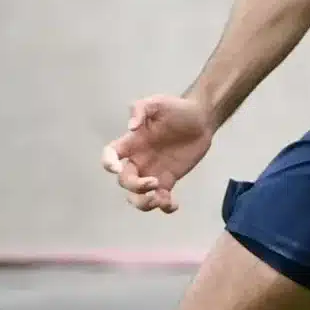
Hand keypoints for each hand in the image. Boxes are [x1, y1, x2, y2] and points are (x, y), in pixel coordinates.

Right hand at [102, 94, 215, 212]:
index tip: (117, 168)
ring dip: (144, 203)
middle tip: (154, 182)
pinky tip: (173, 204)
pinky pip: (161, 199)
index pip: (110, 155)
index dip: (108, 163)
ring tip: (160, 199)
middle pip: (124, 181)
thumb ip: (140, 109)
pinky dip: (164, 207)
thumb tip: (131, 127)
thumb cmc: (177, 109)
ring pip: (138, 196)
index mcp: (132, 143)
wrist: (201, 119)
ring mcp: (153, 172)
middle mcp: (139, 160)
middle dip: (135, 187)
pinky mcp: (168, 180)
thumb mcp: (157, 102)